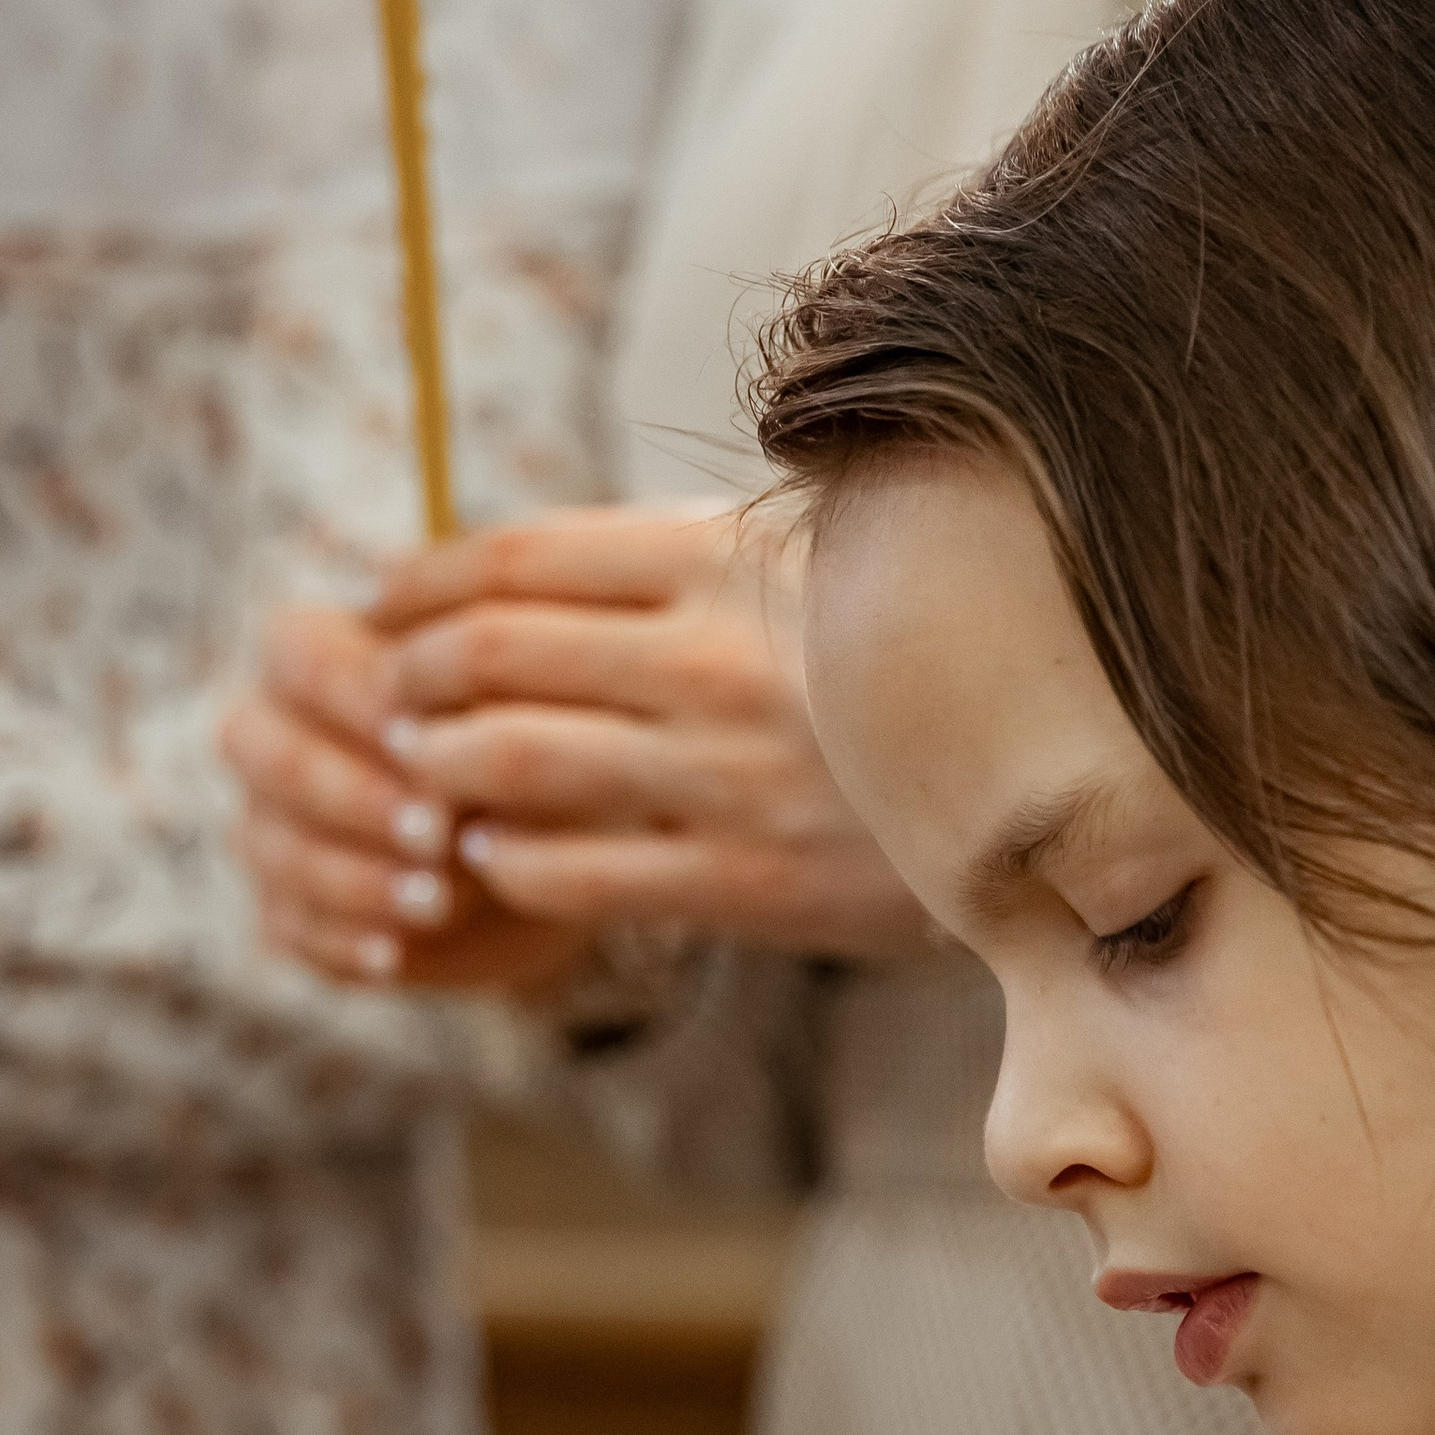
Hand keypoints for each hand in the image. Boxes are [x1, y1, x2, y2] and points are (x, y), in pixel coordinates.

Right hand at [221, 599, 590, 995]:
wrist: (558, 848)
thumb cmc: (534, 752)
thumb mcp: (528, 721)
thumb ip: (484, 720)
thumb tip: (456, 761)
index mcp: (311, 653)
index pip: (302, 659)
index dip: (360, 701)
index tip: (433, 738)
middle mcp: (272, 735)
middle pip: (274, 759)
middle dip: (357, 798)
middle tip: (439, 833)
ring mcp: (271, 826)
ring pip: (278, 849)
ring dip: (357, 879)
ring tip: (437, 903)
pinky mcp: (289, 908)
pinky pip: (290, 928)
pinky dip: (341, 943)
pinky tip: (394, 954)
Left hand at [372, 505, 933, 958]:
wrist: (1050, 788)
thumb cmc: (898, 659)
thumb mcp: (812, 558)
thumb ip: (682, 551)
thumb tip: (513, 565)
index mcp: (727, 557)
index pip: (518, 558)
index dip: (422, 582)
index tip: (384, 603)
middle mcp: (718, 660)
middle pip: (492, 655)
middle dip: (409, 677)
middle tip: (386, 693)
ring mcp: (730, 777)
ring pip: (513, 763)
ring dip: (436, 766)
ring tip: (418, 769)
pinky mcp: (750, 882)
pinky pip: (575, 875)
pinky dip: (505, 864)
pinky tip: (489, 856)